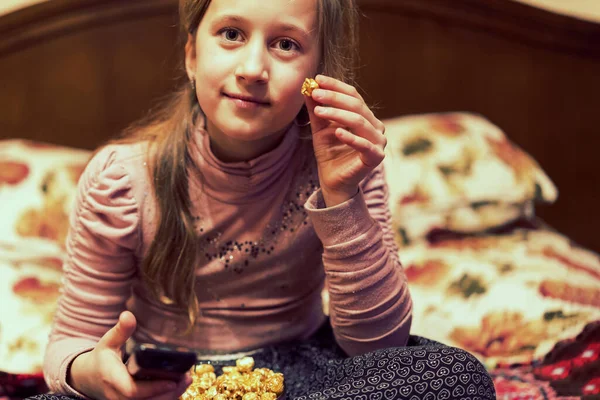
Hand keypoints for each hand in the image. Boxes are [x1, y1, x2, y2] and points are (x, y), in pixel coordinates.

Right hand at [68, 311, 191, 399]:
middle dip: (169, 392)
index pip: (132, 390)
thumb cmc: (101, 359)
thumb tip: (128, 314)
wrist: (89, 379)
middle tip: (187, 377)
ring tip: (186, 380)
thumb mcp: (108, 342)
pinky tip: (178, 386)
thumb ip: (121, 331)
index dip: (153, 388)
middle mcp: (118, 396)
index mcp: (112, 379)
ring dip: (170, 396)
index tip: (173, 380)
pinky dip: (165, 397)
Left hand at [305, 75, 386, 206]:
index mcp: (365, 116)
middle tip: (315, 93)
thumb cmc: (330, 153)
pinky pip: (364, 145)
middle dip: (334, 97)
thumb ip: (317, 110)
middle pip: (356, 105)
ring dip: (338, 114)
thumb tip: (307, 87)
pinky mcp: (376, 157)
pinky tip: (337, 132)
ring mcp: (378, 141)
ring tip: (319, 111)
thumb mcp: (320, 128)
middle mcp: (375, 126)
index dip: (335, 86)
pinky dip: (351, 137)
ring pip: (359, 121)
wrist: (333, 180)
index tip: (317, 79)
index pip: (353, 95)